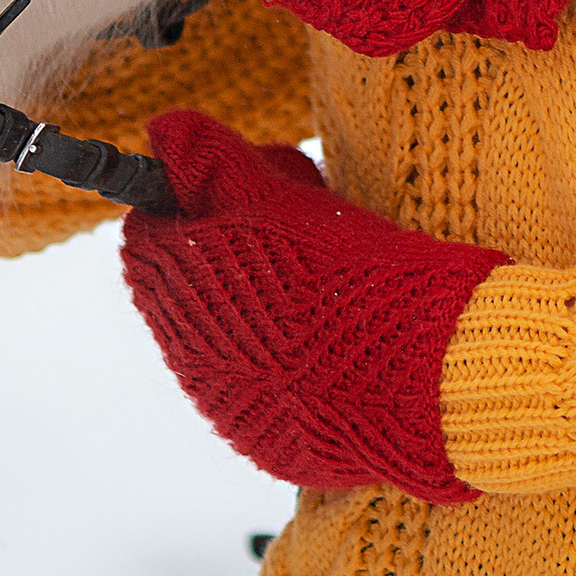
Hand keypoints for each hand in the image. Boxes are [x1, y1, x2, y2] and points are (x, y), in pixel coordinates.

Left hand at [122, 108, 503, 503]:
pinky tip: (331, 346)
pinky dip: (282, 367)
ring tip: (321, 290)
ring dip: (251, 310)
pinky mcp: (267, 446)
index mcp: (183, 291)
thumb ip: (215, 161)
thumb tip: (163, 128)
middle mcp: (190, 360)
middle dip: (223, 254)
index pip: (147, 233)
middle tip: (294, 232)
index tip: (239, 189)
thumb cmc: (359, 278)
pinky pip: (258, 395)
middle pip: (181, 287)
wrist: (428, 378)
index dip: (192, 201)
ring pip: (218, 341)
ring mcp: (227, 410)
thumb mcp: (287, 201)